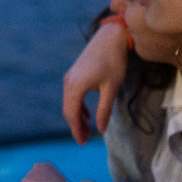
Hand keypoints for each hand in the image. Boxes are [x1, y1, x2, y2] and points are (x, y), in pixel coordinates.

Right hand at [62, 22, 128, 143]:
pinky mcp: (74, 74)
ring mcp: (70, 77)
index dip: (76, 130)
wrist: (110, 38)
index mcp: (76, 87)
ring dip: (76, 117)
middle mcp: (69, 82)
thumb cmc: (114, 62)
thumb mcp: (112, 88)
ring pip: (69, 103)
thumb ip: (104, 110)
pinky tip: (87, 115)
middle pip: (68, 110)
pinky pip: (72, 95)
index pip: (72, 114)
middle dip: (75, 126)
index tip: (82, 143)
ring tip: (86, 130)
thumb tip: (101, 129)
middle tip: (84, 141)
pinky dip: (78, 107)